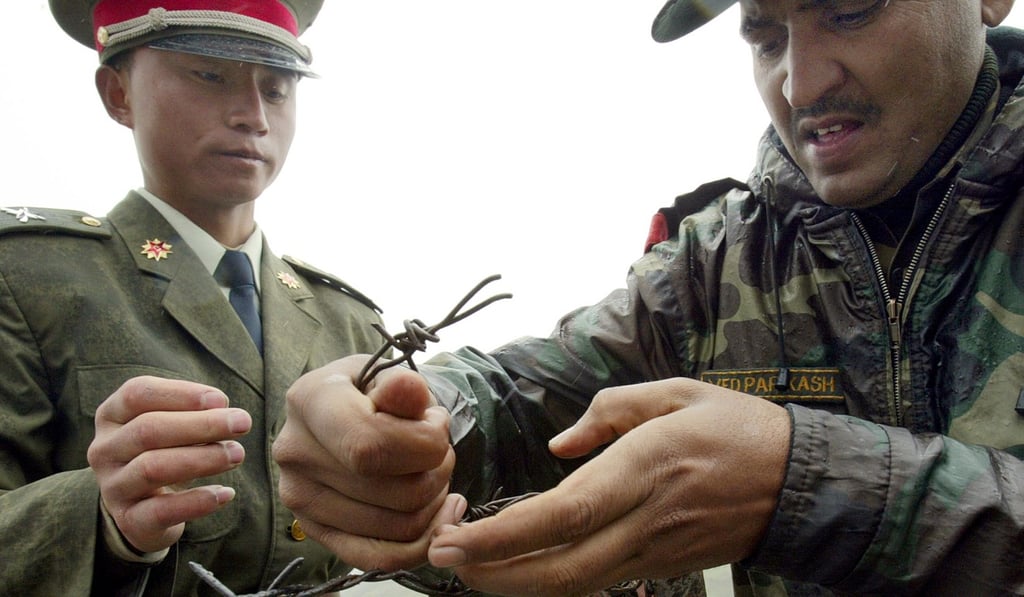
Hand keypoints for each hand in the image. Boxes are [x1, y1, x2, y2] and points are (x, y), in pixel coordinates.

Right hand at [87, 376, 251, 553]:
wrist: (144, 508)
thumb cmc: (165, 451)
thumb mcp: (172, 425)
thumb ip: (193, 412)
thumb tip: (223, 409)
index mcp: (112, 416)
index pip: (137, 394)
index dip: (181, 393)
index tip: (222, 400)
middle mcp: (105, 450)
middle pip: (148, 429)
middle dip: (201, 424)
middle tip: (242, 423)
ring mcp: (113, 487)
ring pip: (153, 467)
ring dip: (202, 459)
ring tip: (237, 454)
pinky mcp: (129, 520)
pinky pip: (161, 511)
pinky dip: (198, 502)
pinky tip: (226, 493)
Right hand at [273, 356, 463, 570]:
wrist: (341, 411)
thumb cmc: (369, 390)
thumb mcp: (386, 374)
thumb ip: (402, 385)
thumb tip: (409, 390)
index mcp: (310, 401)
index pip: (370, 446)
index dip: (423, 445)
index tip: (437, 424)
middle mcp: (294, 451)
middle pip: (394, 492)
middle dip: (438, 472)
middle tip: (439, 451)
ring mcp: (298, 497)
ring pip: (398, 527)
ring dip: (434, 502)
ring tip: (430, 472)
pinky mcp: (313, 529)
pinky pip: (377, 558)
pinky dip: (420, 543)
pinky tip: (439, 514)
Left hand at [427, 377, 791, 595]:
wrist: (799, 482)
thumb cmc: (738, 429)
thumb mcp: (676, 392)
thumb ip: (608, 412)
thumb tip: (558, 446)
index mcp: (645, 468)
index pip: (564, 514)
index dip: (504, 535)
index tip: (456, 538)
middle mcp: (645, 519)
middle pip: (559, 568)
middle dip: (492, 572)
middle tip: (442, 556)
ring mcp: (653, 551)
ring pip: (574, 584)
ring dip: (514, 581)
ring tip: (468, 563)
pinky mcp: (659, 566)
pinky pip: (595, 580)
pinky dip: (549, 579)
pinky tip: (519, 563)